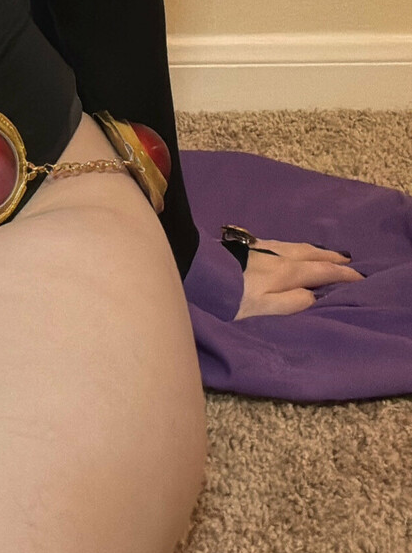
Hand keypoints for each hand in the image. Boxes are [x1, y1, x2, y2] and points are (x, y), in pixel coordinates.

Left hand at [235, 238, 363, 319]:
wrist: (195, 272)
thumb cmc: (228, 296)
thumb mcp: (262, 308)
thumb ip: (290, 303)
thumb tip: (314, 296)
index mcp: (285, 272)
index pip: (320, 272)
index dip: (340, 275)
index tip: (358, 277)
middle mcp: (277, 256)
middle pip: (310, 254)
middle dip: (330, 258)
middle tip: (347, 260)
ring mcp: (261, 247)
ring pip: (295, 246)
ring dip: (314, 250)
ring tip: (324, 253)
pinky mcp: (246, 245)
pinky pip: (281, 244)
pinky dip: (296, 247)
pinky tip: (290, 248)